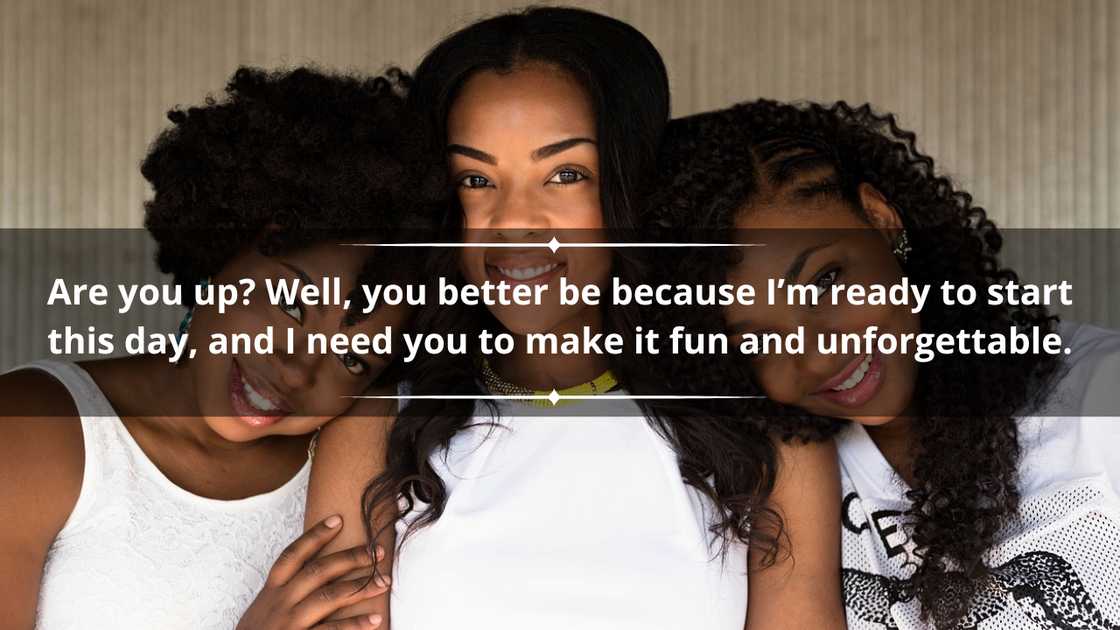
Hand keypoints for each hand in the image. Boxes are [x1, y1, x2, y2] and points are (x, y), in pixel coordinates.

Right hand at [237, 515, 389, 629]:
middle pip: (318, 571)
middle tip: (378, 551)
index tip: (338, 519)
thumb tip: (316, 574)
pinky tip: (375, 619)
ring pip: (329, 597)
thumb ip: (285, 592)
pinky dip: (355, 625)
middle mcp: (280, 603)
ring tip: (385, 581)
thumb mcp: (264, 609)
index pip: (293, 555)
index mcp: (271, 592)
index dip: (314, 535)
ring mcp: (290, 623)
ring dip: (361, 587)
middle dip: (350, 558)